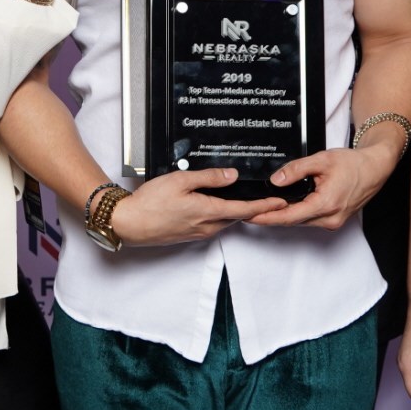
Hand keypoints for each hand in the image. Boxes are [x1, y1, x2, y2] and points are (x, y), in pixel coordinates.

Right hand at [107, 168, 287, 246]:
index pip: (245, 210)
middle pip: (238, 216)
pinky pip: (214, 223)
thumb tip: (232, 175)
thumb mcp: (180, 181)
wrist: (129, 224)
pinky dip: (222, 214)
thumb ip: (208, 178)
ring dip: (237, 211)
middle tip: (268, 196)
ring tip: (246, 197)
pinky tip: (217, 203)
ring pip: (225, 220)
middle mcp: (207, 226)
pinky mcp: (191, 234)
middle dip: (254, 207)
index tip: (281, 202)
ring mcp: (199, 232)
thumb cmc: (150, 202)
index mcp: (207, 212)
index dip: (265, 206)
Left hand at [246, 140, 398, 229]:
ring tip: (262, 208)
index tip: (250, 216)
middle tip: (249, 210)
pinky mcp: (334, 220)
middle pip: (293, 221)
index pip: (289, 216)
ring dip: (283, 215)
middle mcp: (330, 218)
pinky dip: (296, 213)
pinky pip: (309, 219)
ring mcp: (333, 221)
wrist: (375, 169)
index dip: (268, 217)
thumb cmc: (353, 164)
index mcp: (326, 204)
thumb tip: (276, 180)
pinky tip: (284, 206)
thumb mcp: (322, 160)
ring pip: (301, 221)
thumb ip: (296, 169)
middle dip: (271, 216)